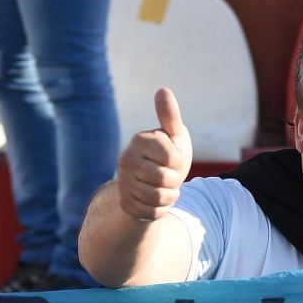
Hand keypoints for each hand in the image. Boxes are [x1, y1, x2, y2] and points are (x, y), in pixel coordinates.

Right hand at [116, 88, 192, 220]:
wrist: (151, 183)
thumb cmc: (167, 154)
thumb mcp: (174, 135)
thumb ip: (169, 116)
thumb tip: (162, 90)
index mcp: (139, 140)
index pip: (172, 158)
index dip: (179, 162)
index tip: (173, 158)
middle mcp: (126, 160)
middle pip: (165, 179)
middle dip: (175, 180)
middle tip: (169, 174)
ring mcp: (123, 182)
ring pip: (159, 198)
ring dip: (169, 195)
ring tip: (164, 187)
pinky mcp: (125, 203)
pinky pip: (152, 212)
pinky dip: (161, 208)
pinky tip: (155, 199)